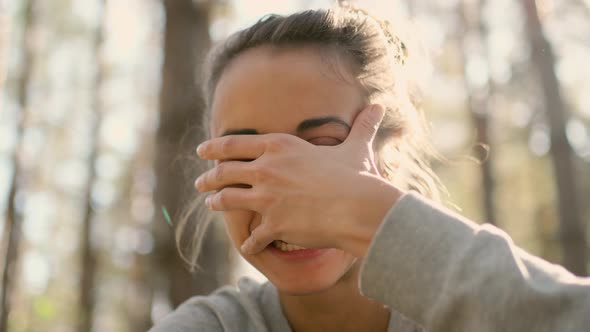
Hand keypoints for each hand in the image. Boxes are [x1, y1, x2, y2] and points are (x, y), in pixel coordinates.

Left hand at [194, 105, 402, 256]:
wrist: (358, 207)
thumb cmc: (357, 176)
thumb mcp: (356, 147)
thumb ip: (362, 127)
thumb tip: (380, 107)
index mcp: (280, 146)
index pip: (235, 144)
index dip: (214, 147)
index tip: (201, 151)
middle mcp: (266, 169)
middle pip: (224, 172)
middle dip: (209, 178)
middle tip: (200, 183)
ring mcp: (266, 198)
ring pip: (227, 200)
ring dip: (217, 203)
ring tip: (211, 205)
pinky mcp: (272, 224)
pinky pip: (252, 236)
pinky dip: (250, 242)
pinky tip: (248, 246)